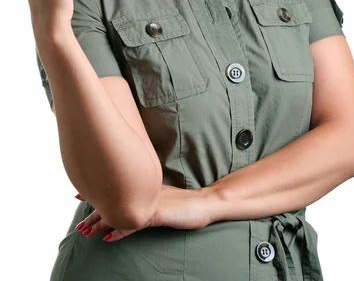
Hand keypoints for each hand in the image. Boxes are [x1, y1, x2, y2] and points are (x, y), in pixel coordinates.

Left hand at [74, 184, 213, 242]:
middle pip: (112, 201)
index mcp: (142, 189)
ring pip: (119, 212)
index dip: (95, 193)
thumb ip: (146, 197)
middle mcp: (142, 193)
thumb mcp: (161, 197)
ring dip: (100, 223)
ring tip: (84, 232)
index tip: (77, 194)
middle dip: (92, 214)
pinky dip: (120, 231)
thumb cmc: (183, 202)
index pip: (114, 188)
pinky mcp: (156, 215)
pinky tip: (109, 238)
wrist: (203, 202)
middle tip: (78, 225)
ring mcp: (148, 203)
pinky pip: (134, 224)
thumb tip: (132, 201)